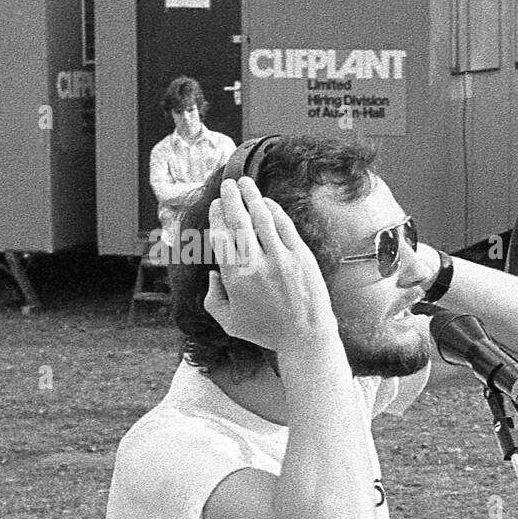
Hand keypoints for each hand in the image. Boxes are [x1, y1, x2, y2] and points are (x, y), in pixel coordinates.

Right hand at [204, 177, 337, 352]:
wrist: (306, 336)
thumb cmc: (267, 331)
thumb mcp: (229, 322)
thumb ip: (211, 298)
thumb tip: (211, 272)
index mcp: (235, 277)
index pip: (221, 236)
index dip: (217, 216)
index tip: (216, 205)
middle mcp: (256, 264)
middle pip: (239, 221)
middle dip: (231, 198)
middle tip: (227, 185)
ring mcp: (281, 258)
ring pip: (262, 219)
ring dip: (252, 197)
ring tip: (245, 182)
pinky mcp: (301, 256)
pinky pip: (285, 226)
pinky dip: (275, 211)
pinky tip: (268, 202)